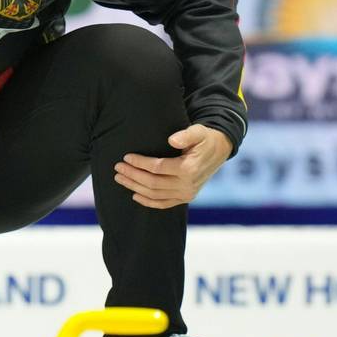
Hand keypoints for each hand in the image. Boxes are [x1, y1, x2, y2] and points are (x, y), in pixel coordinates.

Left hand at [112, 124, 231, 209]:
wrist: (219, 151)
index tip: (126, 157)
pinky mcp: (185, 198)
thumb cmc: (204, 139)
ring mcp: (186, 194)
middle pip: (152, 183)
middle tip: (117, 168)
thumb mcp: (198, 131)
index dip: (140, 163)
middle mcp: (187, 185)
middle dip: (132, 176)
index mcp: (189, 169)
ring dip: (135, 187)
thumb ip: (186, 135)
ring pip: (154, 195)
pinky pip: (163, 204)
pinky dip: (148, 202)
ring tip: (120, 179)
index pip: (157, 168)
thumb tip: (172, 140)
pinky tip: (135, 195)